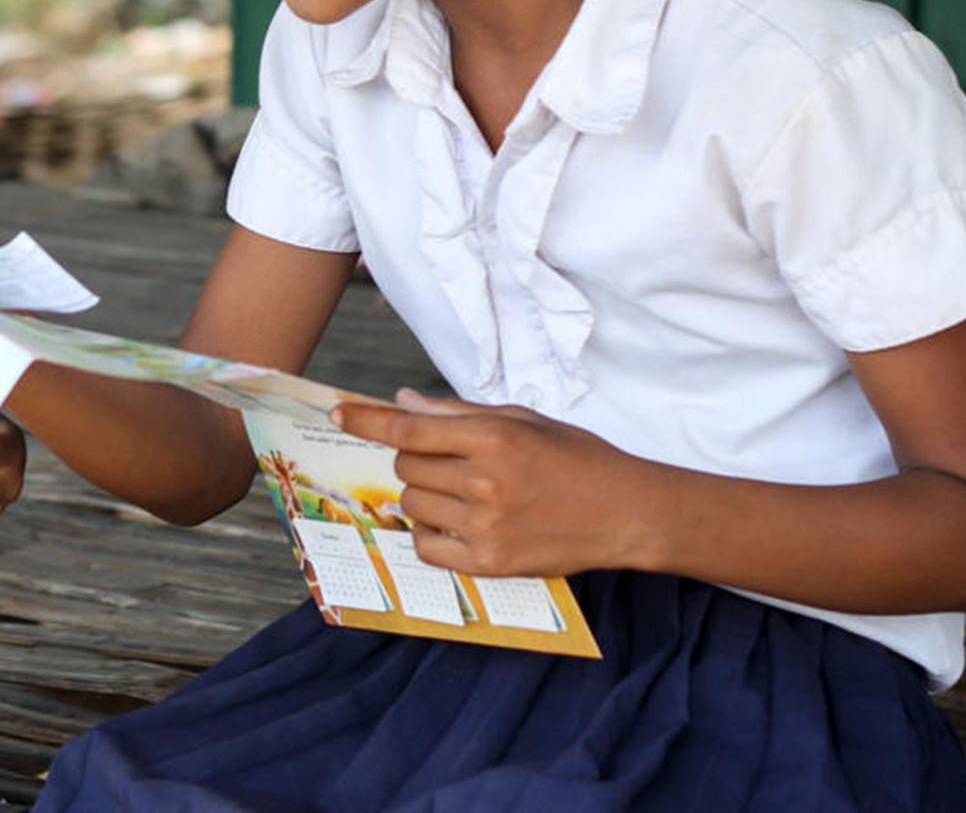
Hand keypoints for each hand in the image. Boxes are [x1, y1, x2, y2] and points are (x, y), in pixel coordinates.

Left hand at [331, 388, 659, 579]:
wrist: (626, 512)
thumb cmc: (576, 458)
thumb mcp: (523, 420)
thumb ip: (458, 413)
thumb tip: (401, 402)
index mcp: (494, 438)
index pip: (408, 429)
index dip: (366, 419)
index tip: (338, 413)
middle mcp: (485, 482)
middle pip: (406, 466)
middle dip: (415, 458)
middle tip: (450, 460)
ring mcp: (485, 527)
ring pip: (412, 503)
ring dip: (424, 494)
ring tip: (464, 491)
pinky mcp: (489, 564)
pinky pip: (426, 546)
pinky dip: (430, 532)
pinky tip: (458, 521)